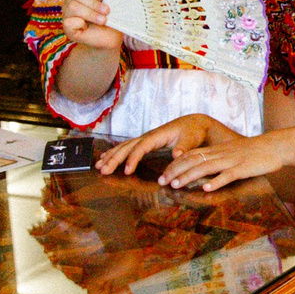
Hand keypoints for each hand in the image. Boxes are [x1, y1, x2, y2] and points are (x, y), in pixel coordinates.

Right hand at [60, 0, 123, 51]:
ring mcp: (67, 15)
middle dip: (93, 2)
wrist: (109, 38)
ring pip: (73, 6)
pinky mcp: (67, 29)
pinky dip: (80, 23)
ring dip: (91, 13)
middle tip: (106, 11)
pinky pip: (69, 22)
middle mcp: (69, 2)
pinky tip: (87, 27)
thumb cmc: (110, 19)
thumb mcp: (109, 4)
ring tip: (103, 20)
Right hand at [99, 113, 232, 175]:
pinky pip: (127, 147)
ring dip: (111, 156)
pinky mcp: (146, 142)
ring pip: (124, 146)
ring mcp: (146, 138)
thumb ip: (184, 147)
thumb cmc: (193, 131)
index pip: (141, 147)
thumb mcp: (192, 138)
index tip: (126, 170)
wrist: (195, 123)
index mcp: (158, 135)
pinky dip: (115, 153)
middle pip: (127, 146)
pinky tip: (106, 158)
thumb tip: (176, 154)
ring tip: (99, 166)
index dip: (133, 158)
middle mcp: (148, 136)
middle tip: (103, 170)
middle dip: (114, 158)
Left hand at [160, 131, 289, 190]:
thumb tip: (200, 173)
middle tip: (162, 182)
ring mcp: (232, 160)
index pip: (190, 155)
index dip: (174, 165)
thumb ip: (216, 161)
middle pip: (193, 160)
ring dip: (189, 176)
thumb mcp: (230, 153)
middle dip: (175, 171)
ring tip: (176, 185)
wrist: (274, 146)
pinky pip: (228, 175)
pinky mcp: (243, 168)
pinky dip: (216, 182)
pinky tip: (206, 189)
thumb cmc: (252, 153)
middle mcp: (220, 154)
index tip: (162, 176)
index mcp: (216, 150)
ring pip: (206, 167)